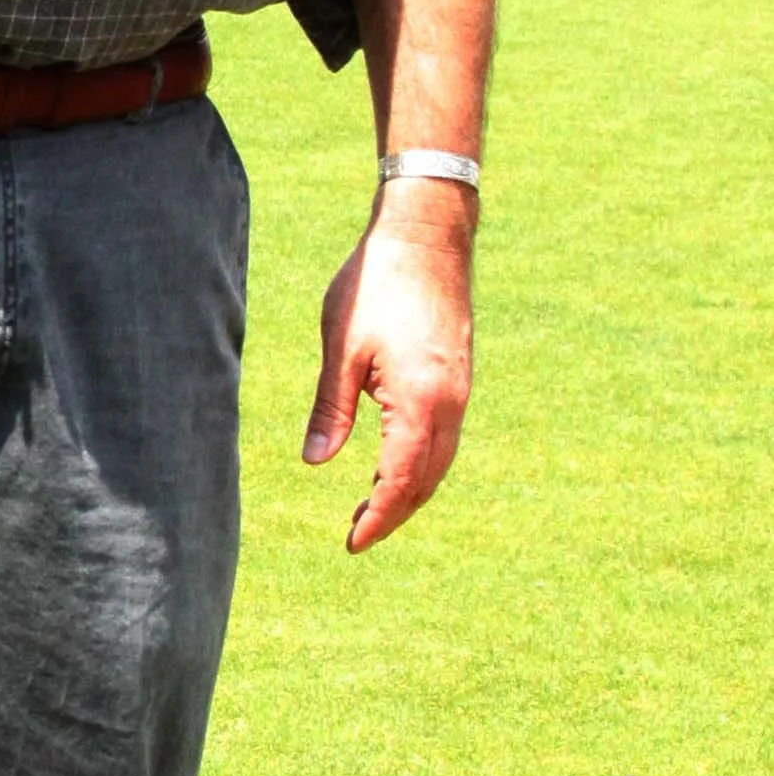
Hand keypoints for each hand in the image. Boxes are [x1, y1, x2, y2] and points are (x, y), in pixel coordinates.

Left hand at [302, 185, 474, 553]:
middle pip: (426, 480)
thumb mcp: (341, 347)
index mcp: (420, 402)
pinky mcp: (460, 375)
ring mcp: (461, 390)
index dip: (378, 517)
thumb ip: (330, 408)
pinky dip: (421, 461)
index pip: (400, 481)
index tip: (353, 542)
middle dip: (394, 512)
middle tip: (357, 533)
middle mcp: (450, 403)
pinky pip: (445, 436)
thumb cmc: (377, 283)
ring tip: (372, 507)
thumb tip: (315, 461)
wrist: (428, 233)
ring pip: (440, 460)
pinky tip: (394, 462)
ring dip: (409, 489)